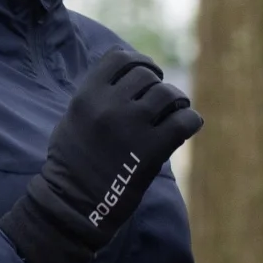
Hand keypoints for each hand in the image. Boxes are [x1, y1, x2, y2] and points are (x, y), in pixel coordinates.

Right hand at [0, 46, 204, 262]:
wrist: (73, 204)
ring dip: (176, 102)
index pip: (120, 58)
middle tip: (161, 102)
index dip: (137, 63)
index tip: (146, 76)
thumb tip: (127, 76)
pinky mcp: (152, 150)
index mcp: (86, 96)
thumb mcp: (72, 120)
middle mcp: (108, 106)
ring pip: (169, 94)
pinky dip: (190, 121)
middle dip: (157, 85)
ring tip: (173, 114)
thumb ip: (96, 96)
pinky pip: (185, 120)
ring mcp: (131, 127)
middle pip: (147, 75)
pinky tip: (185, 128)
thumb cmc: (71, 164)